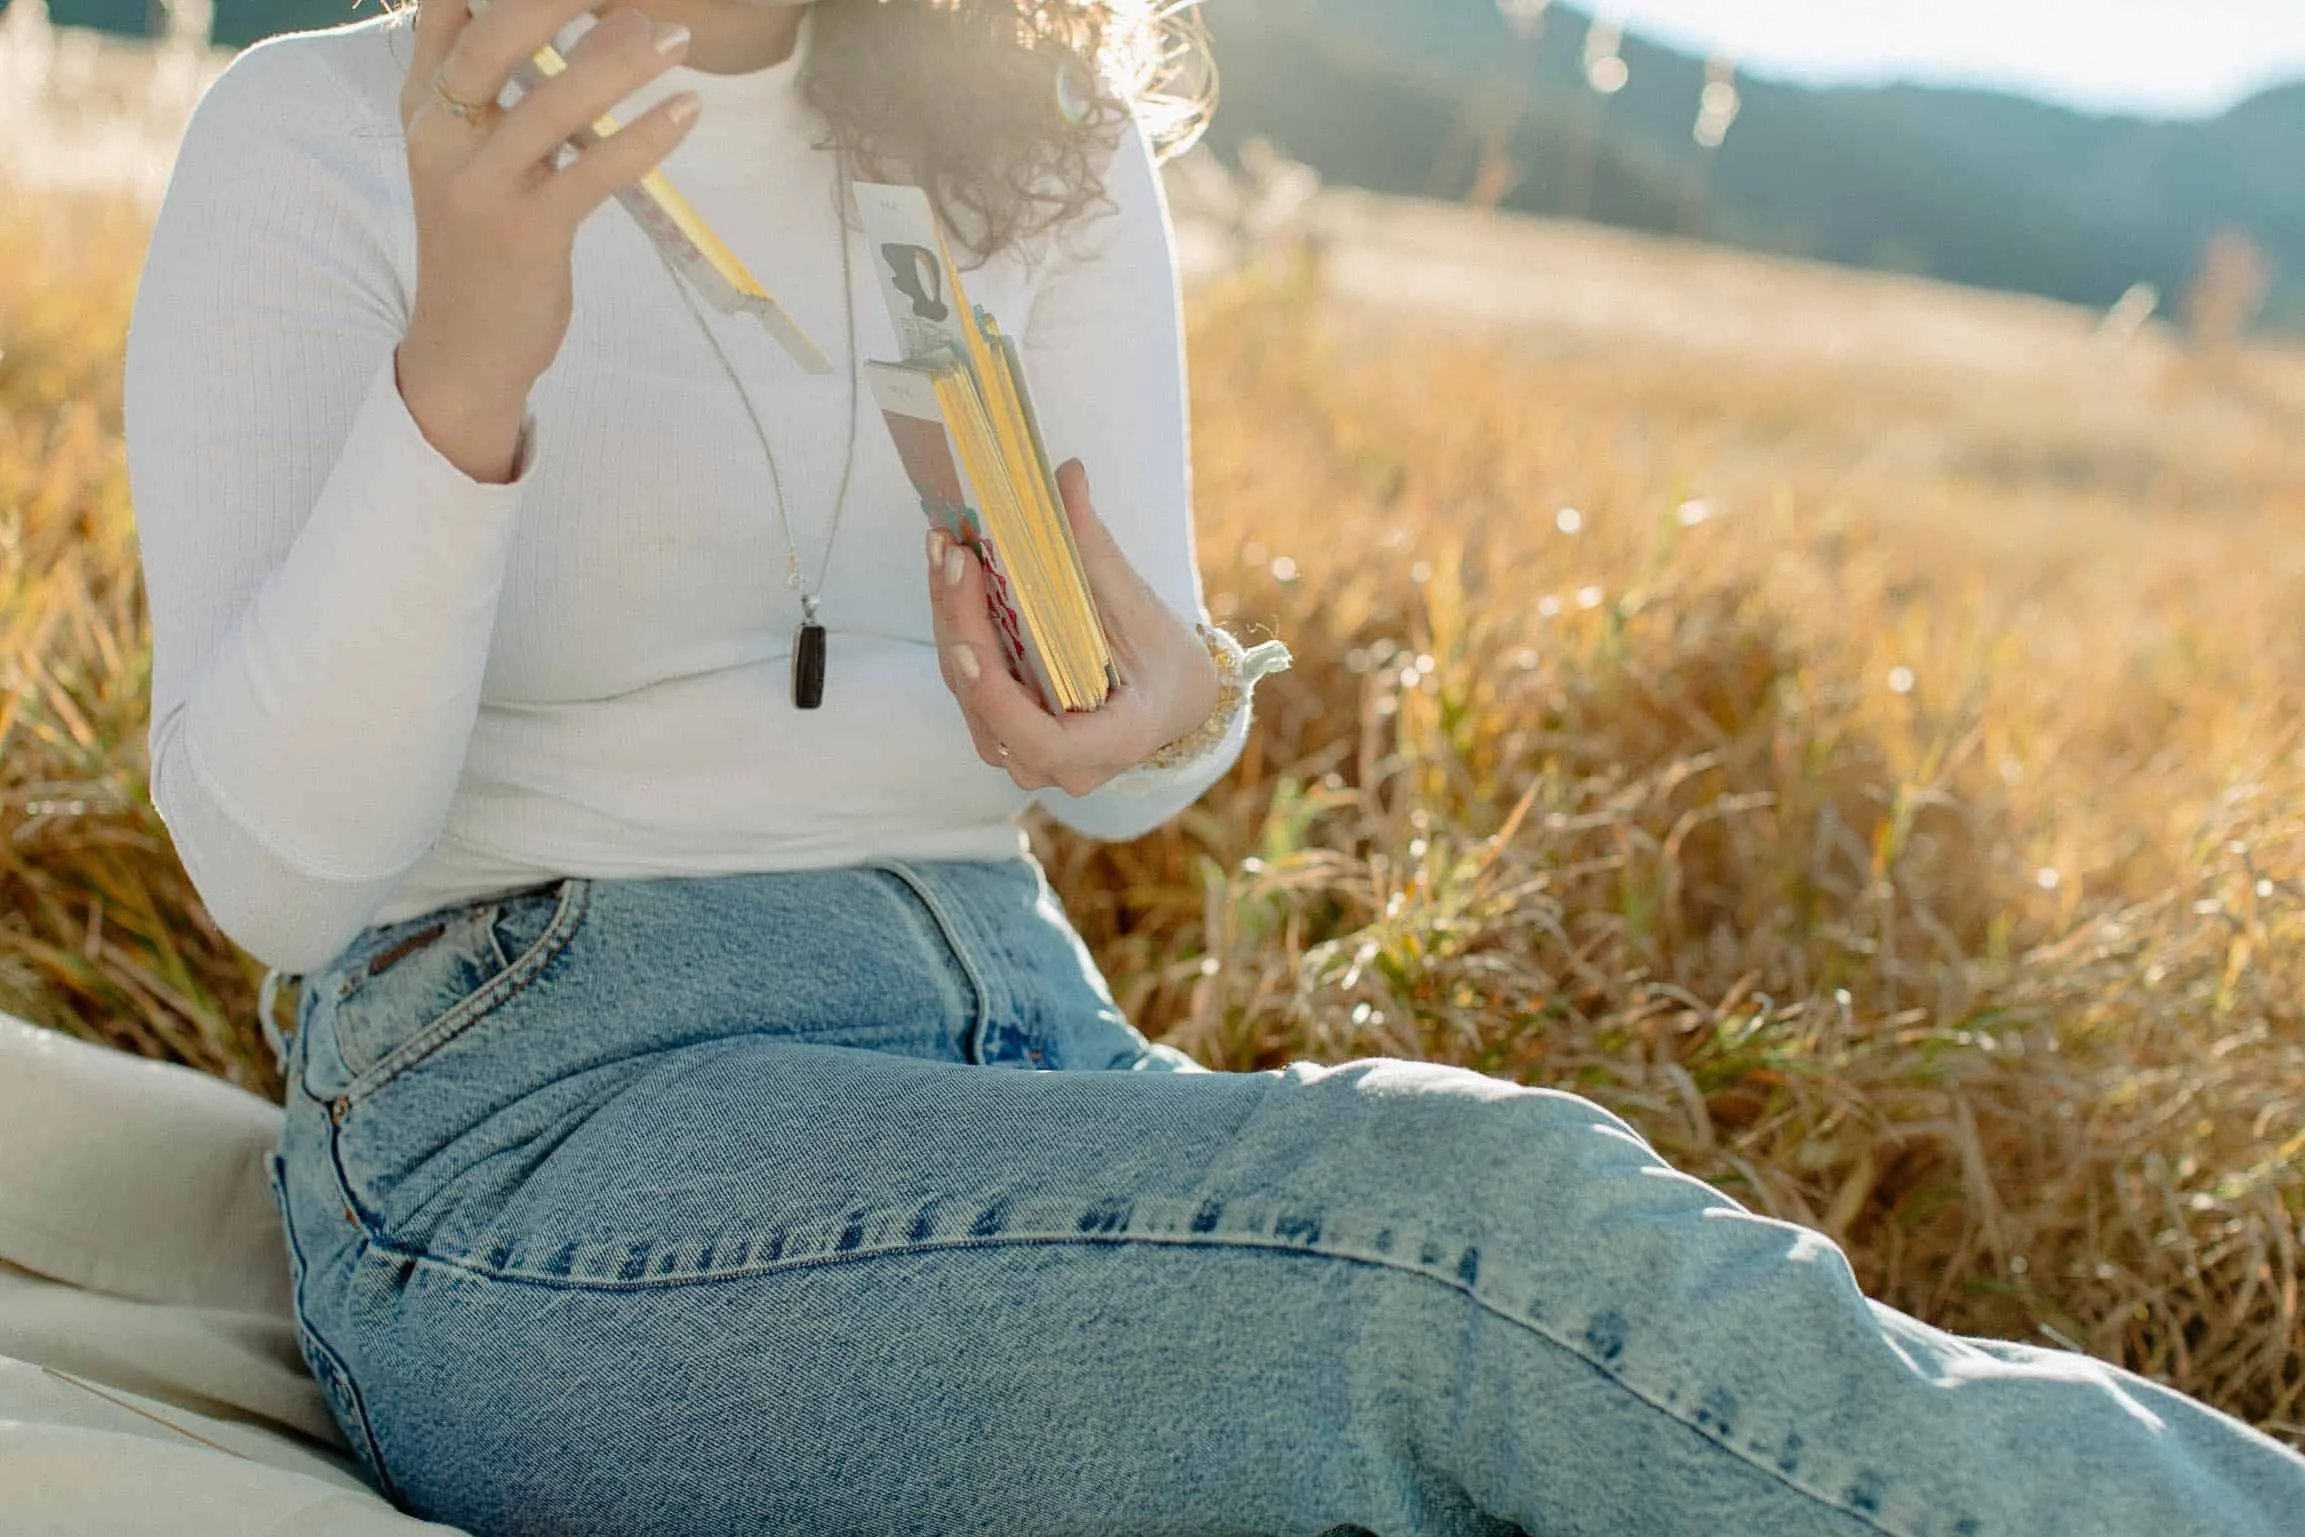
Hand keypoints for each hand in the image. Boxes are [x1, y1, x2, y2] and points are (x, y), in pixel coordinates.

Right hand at [395, 0, 699, 476]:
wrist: (463, 350)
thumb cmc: (482, 248)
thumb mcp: (476, 160)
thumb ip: (511, 94)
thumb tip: (591, 21)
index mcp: (425, 110)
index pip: (445, 16)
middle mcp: (440, 139)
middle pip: (491, 41)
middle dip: (556, 2)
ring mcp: (479, 188)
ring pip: (549, 106)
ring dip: (619, 63)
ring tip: (675, 36)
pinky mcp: (524, 235)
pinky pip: (591, 173)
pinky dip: (643, 137)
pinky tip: (686, 112)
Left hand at [929, 460, 1220, 796]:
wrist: (1173, 697)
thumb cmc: (1165, 661)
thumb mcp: (1141, 606)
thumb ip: (1094, 549)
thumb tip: (1066, 474)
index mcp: (1109, 745)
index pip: (1039, 739)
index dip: (996, 698)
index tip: (970, 643)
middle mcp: (1061, 765)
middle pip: (987, 707)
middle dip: (961, 626)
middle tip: (953, 553)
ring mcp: (1027, 755)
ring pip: (968, 695)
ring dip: (951, 620)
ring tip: (944, 550)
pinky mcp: (1005, 731)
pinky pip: (969, 686)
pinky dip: (958, 628)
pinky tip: (951, 576)